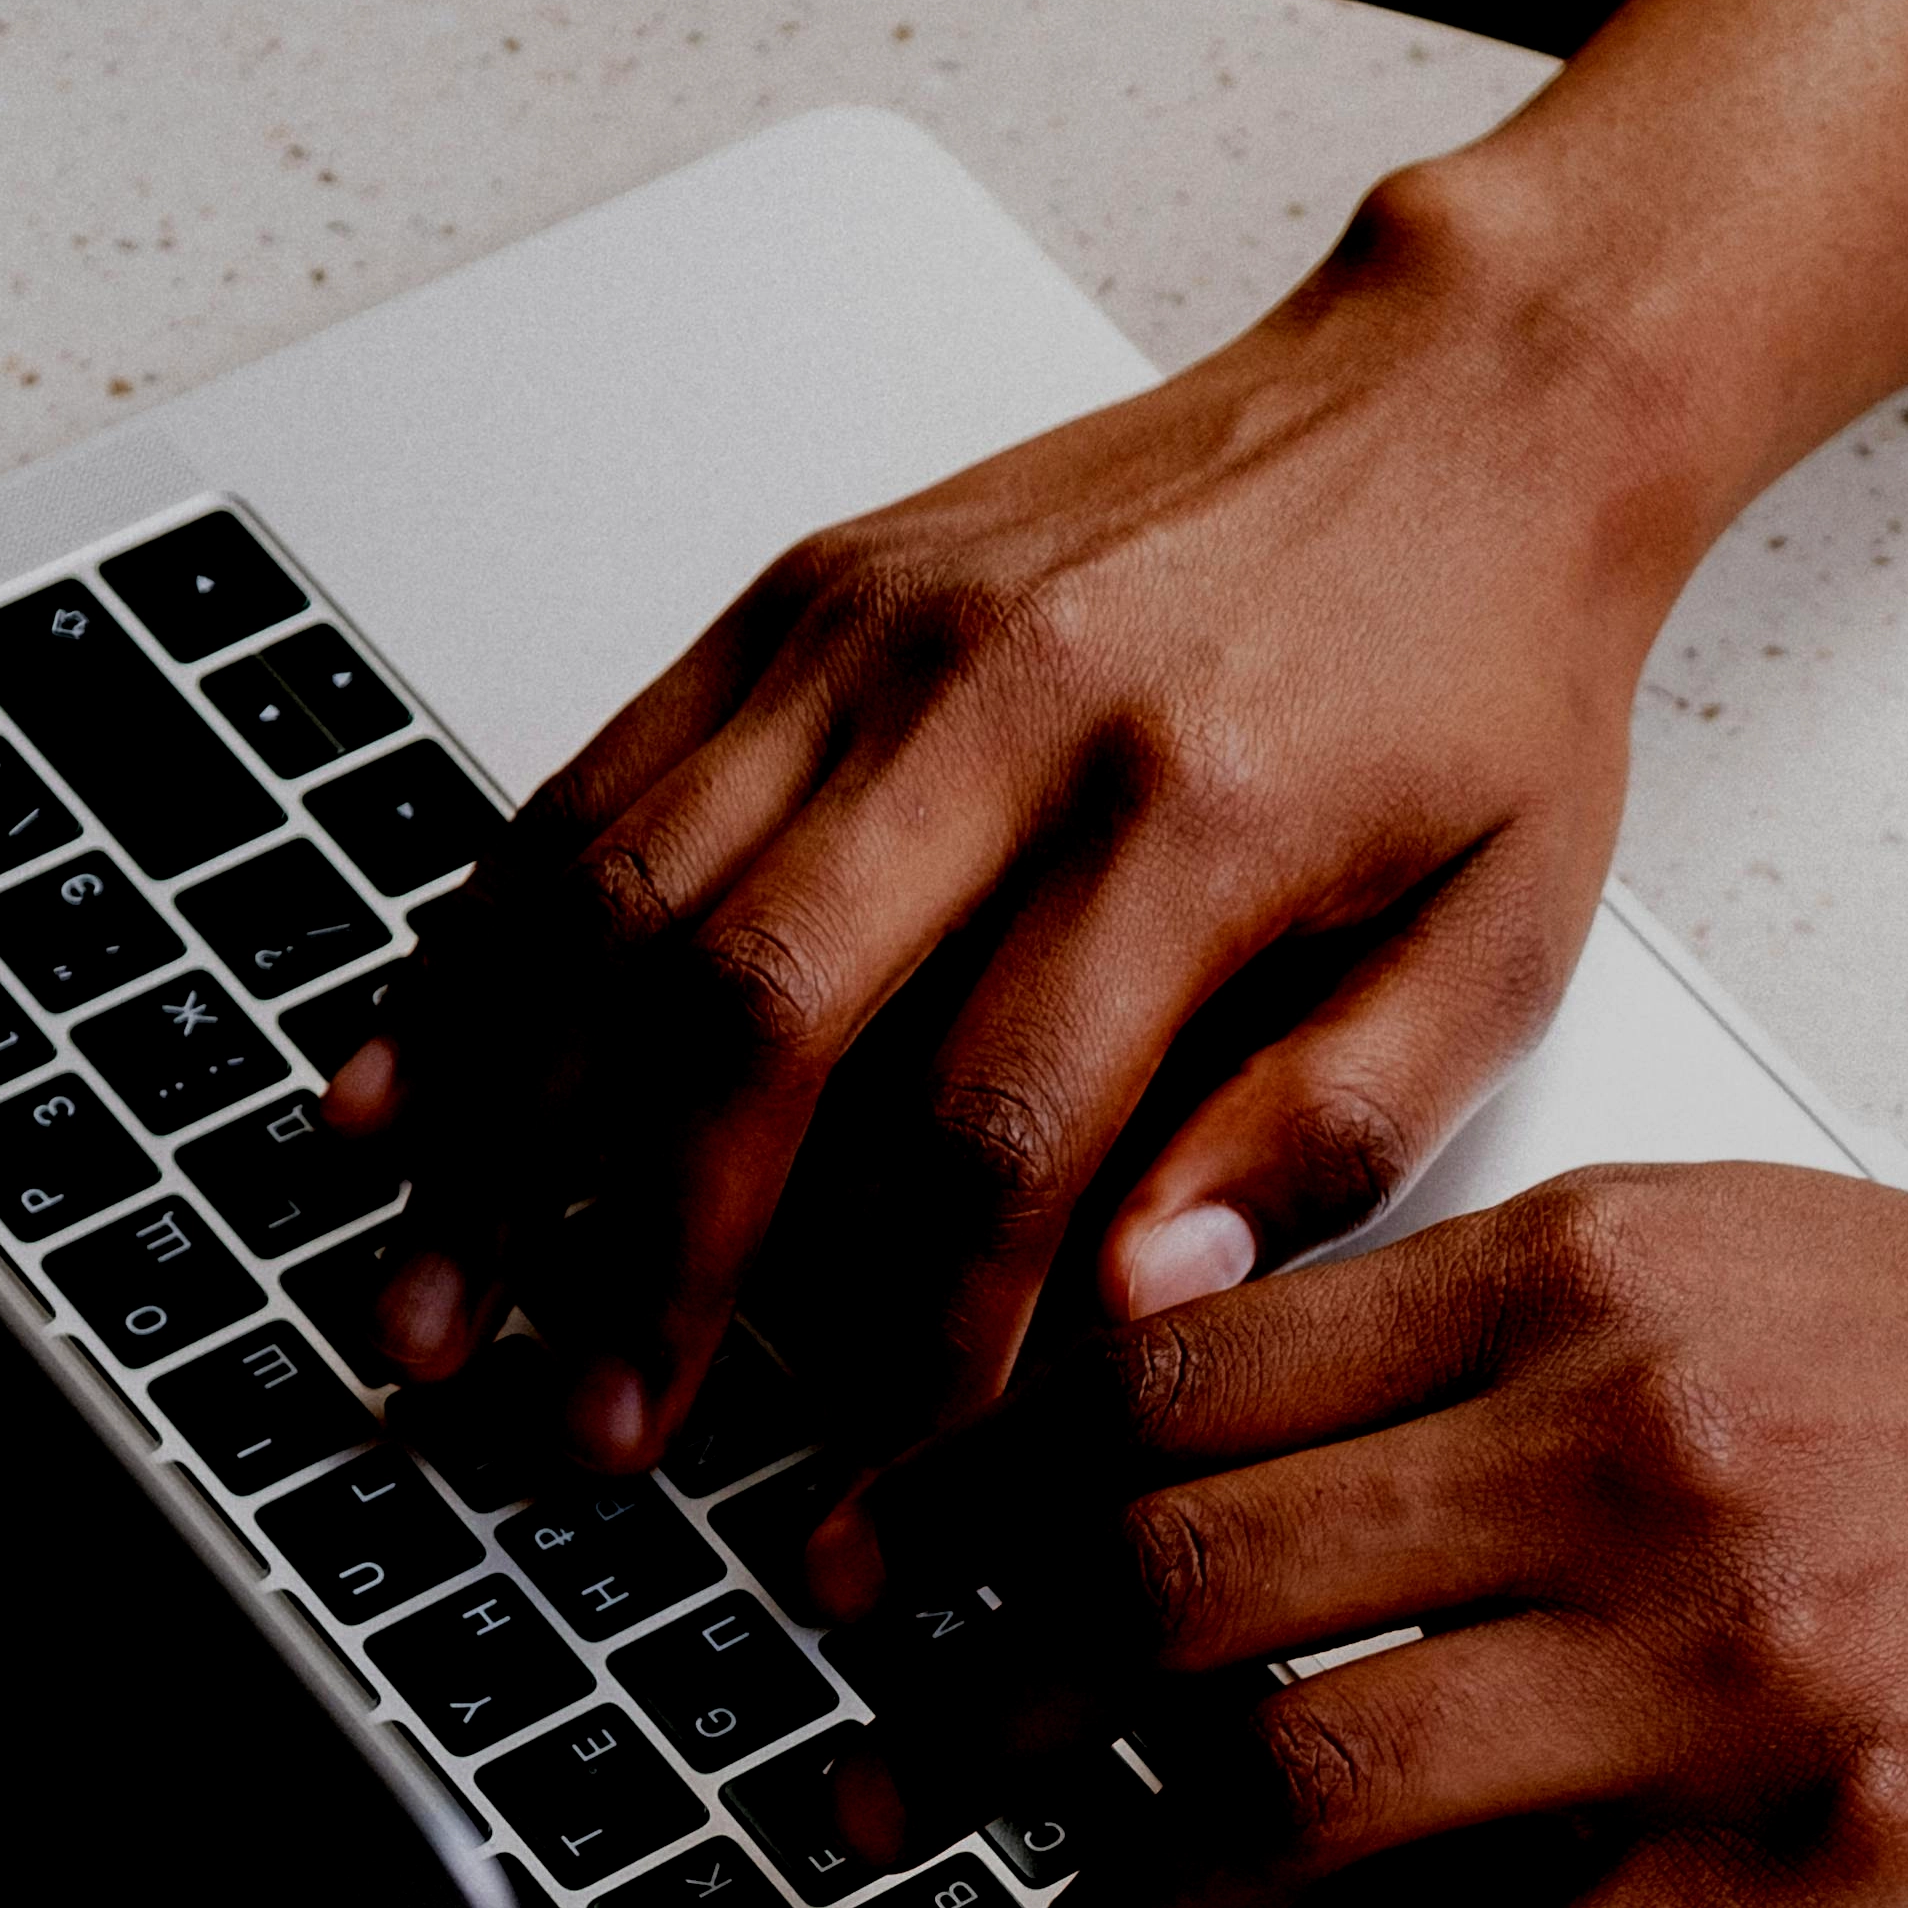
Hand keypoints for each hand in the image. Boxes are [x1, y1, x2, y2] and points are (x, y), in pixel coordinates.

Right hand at [324, 0, 1907, 1476]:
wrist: (1463, 404)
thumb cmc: (1482, 692)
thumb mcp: (1502, 947)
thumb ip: (1329, 1141)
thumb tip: (1140, 1312)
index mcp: (1199, 816)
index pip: (997, 1134)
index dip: (906, 1349)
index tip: (863, 1502)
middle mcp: (1008, 707)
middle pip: (759, 1020)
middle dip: (644, 1264)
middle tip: (587, 1437)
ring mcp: (873, 634)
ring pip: (624, 904)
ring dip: (505, 1134)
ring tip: (434, 1312)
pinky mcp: (798, 595)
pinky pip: (592, 788)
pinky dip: (477, 958)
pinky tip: (406, 1097)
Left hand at [833, 1068, 1907, 1907]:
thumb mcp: (1710, 1252)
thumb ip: (1454, 1317)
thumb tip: (1157, 1399)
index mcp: (1564, 1274)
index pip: (1168, 1386)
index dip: (967, 1507)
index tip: (849, 1594)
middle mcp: (1613, 1443)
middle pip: (1176, 1591)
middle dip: (972, 1731)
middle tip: (862, 1819)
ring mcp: (1718, 1655)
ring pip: (1297, 1802)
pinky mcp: (1824, 1846)